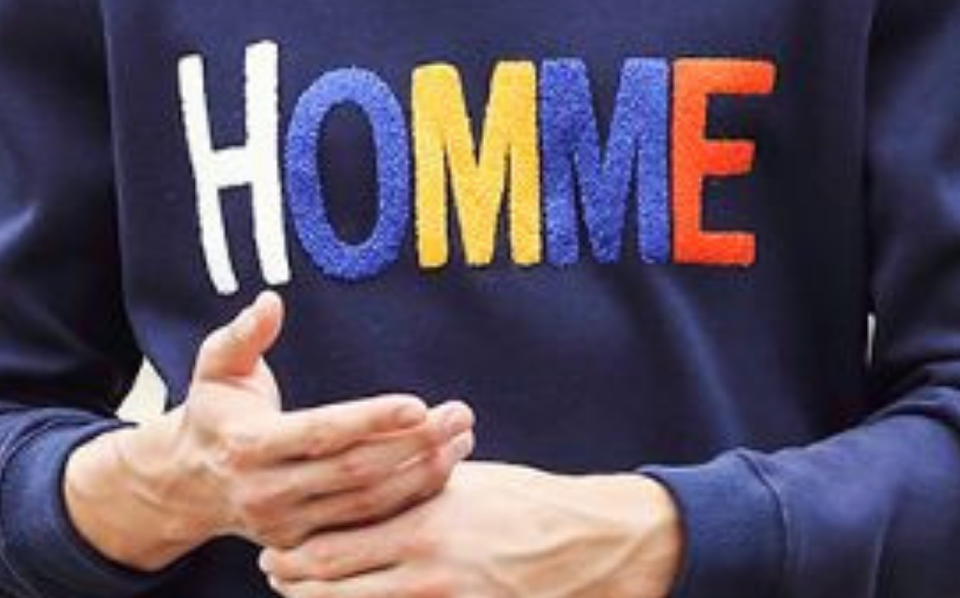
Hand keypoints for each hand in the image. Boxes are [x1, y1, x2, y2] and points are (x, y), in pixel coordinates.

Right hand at [64, 291, 474, 571]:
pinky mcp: (307, 544)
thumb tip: (270, 300)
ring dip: (421, 472)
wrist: (189, 485)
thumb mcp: (216, 366)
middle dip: (413, 444)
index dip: (370, 420)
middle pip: (355, 471)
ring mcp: (288, 526)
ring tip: (460, 436)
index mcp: (249, 445)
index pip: (321, 432)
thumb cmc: (215, 410)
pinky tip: (443, 468)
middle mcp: (267, 492)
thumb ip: (245, 334)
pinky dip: (409, 499)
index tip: (418, 404)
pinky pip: (368, 525)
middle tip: (459, 414)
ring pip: (368, 504)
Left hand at [258, 460, 683, 597]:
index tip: (274, 550)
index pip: (332, 547)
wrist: (589, 543)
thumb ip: (411, 492)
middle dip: (294, 585)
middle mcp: (425, 570)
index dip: (293, 555)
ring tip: (302, 594)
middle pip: (332, 589)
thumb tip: (360, 494)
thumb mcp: (464, 484)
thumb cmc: (523, 501)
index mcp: (423, 523)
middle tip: (273, 573)